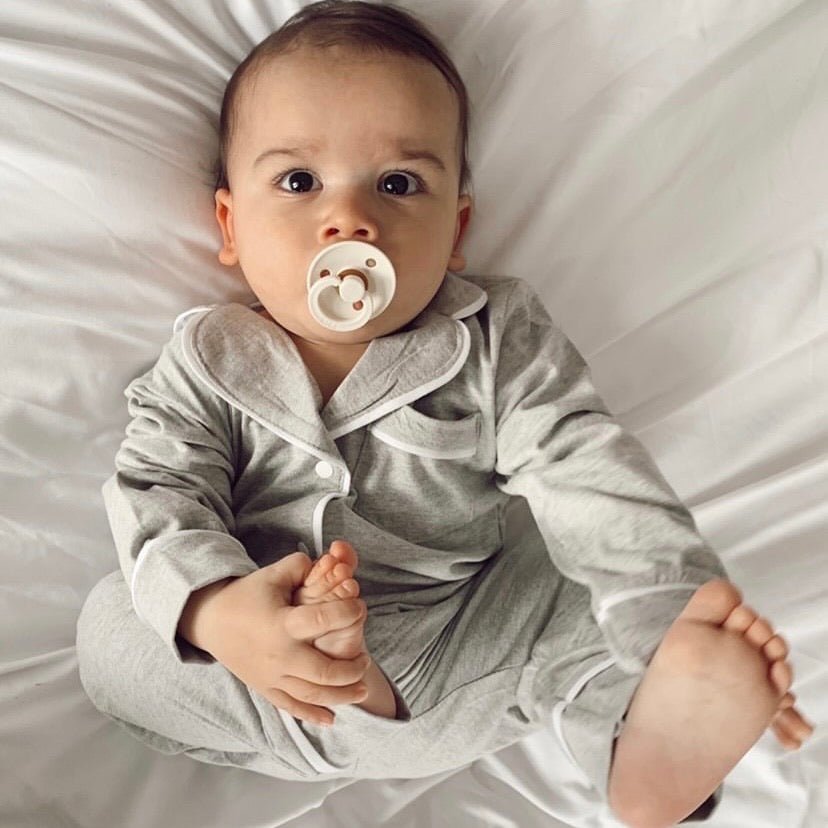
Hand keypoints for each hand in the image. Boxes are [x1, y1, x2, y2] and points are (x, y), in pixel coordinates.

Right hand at [178, 552, 370, 724]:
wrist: (210, 620)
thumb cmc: (247, 594)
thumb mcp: (273, 574)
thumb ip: (303, 567)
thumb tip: (331, 563)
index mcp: (282, 624)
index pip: (322, 621)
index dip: (347, 613)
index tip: (360, 607)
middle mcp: (279, 655)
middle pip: (323, 672)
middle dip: (351, 669)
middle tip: (365, 660)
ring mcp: (271, 676)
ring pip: (312, 695)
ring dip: (341, 696)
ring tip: (362, 689)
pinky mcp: (265, 688)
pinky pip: (291, 707)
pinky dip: (312, 716)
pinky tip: (331, 719)